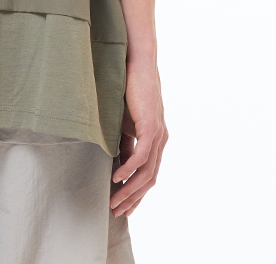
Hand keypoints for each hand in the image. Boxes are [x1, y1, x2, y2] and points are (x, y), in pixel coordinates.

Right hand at [110, 58, 168, 217]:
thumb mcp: (125, 122)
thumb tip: (119, 162)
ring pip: (146, 172)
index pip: (149, 175)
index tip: (124, 207)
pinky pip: (141, 156)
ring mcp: (158, 135)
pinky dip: (129, 169)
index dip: (137, 193)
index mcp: (156, 141)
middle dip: (133, 198)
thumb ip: (125, 141)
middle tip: (117, 211)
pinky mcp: (150, 127)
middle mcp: (161, 141)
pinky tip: (117, 178)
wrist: (139, 65)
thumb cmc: (131, 90)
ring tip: (115, 200)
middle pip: (149, 180)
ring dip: (129, 189)